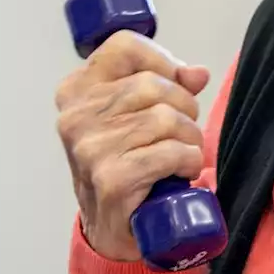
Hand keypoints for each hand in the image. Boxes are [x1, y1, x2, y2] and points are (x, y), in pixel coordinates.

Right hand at [54, 30, 210, 260]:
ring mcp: (90, 148)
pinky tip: (183, 170)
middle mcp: (76, 115)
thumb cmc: (124, 161)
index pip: (123, 46)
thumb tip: (198, 74)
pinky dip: (188, 160)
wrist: (111, 227)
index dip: (162, 60)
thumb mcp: (135, 115)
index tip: (177, 83)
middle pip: (152, 84)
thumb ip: (166, 85)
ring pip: (165, 118)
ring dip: (189, 138)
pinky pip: (169, 153)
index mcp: (76, 89)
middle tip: (183, 130)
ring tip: (184, 153)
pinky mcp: (111, 179)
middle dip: (184, 106)